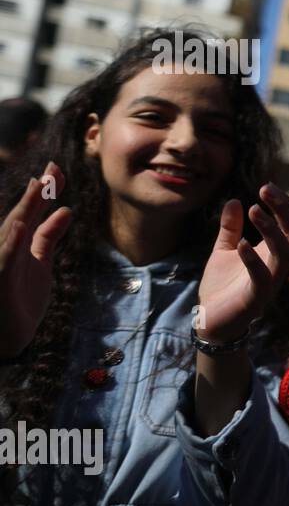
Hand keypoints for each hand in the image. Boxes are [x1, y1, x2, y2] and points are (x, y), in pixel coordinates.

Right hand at [0, 162, 72, 357]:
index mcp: (19, 244)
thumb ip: (49, 236)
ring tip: (39, 187)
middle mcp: (7, 249)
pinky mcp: (0, 282)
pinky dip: (11, 244)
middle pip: (22, 216)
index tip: (57, 169)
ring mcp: (1, 264)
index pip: (32, 213)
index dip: (43, 191)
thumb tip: (65, 209)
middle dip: (37, 192)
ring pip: (12, 233)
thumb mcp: (40, 261)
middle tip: (53, 168)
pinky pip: (5, 261)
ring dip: (25, 210)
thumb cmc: (21, 297)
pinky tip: (21, 228)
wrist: (8, 337)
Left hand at [196, 184, 288, 343]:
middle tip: (267, 189)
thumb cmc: (222, 286)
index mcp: (272, 253)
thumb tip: (235, 200)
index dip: (283, 205)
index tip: (266, 186)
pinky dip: (254, 259)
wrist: (211, 321)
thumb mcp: (224, 250)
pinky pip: (262, 277)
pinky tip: (242, 244)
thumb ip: (231, 228)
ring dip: (271, 230)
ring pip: (283, 254)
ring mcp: (269, 282)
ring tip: (254, 210)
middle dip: (285, 210)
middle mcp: (277, 266)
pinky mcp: (255, 298)